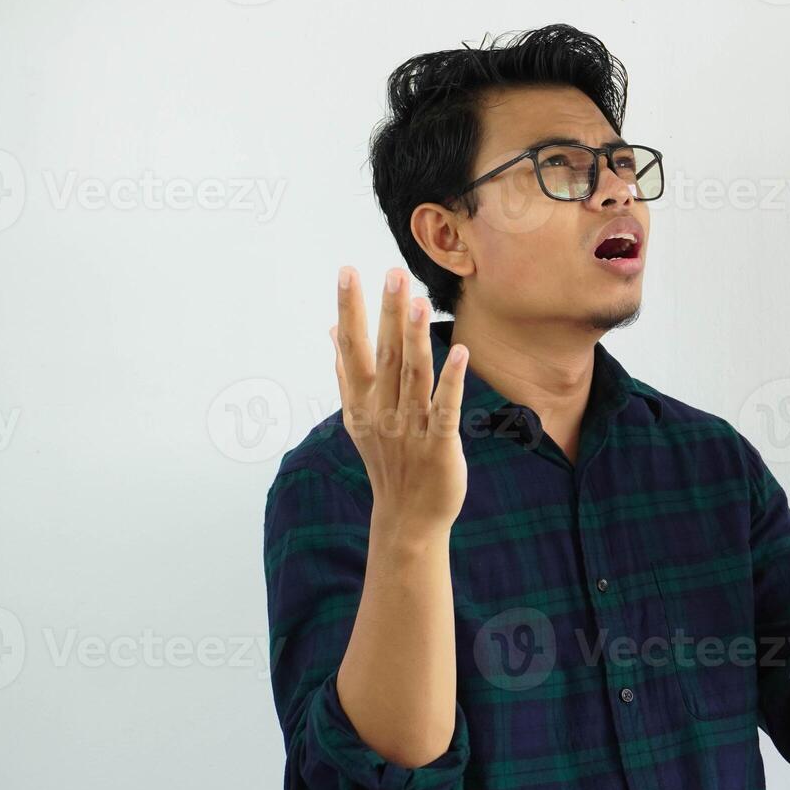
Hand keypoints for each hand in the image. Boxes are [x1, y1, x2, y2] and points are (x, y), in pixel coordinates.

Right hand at [330, 266, 468, 533]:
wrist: (406, 516)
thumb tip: (332, 330)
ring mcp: (410, 428)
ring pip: (413, 376)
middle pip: (384, 355)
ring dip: (415, 338)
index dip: (350, 309)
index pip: (352, 347)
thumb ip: (346, 372)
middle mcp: (382, 411)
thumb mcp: (359, 416)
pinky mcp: (439, 444)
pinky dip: (451, 381)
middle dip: (387, 313)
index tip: (348, 272)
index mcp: (361, 402)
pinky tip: (458, 352)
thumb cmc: (387, 459)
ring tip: (418, 301)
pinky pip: (445, 408)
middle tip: (392, 273)